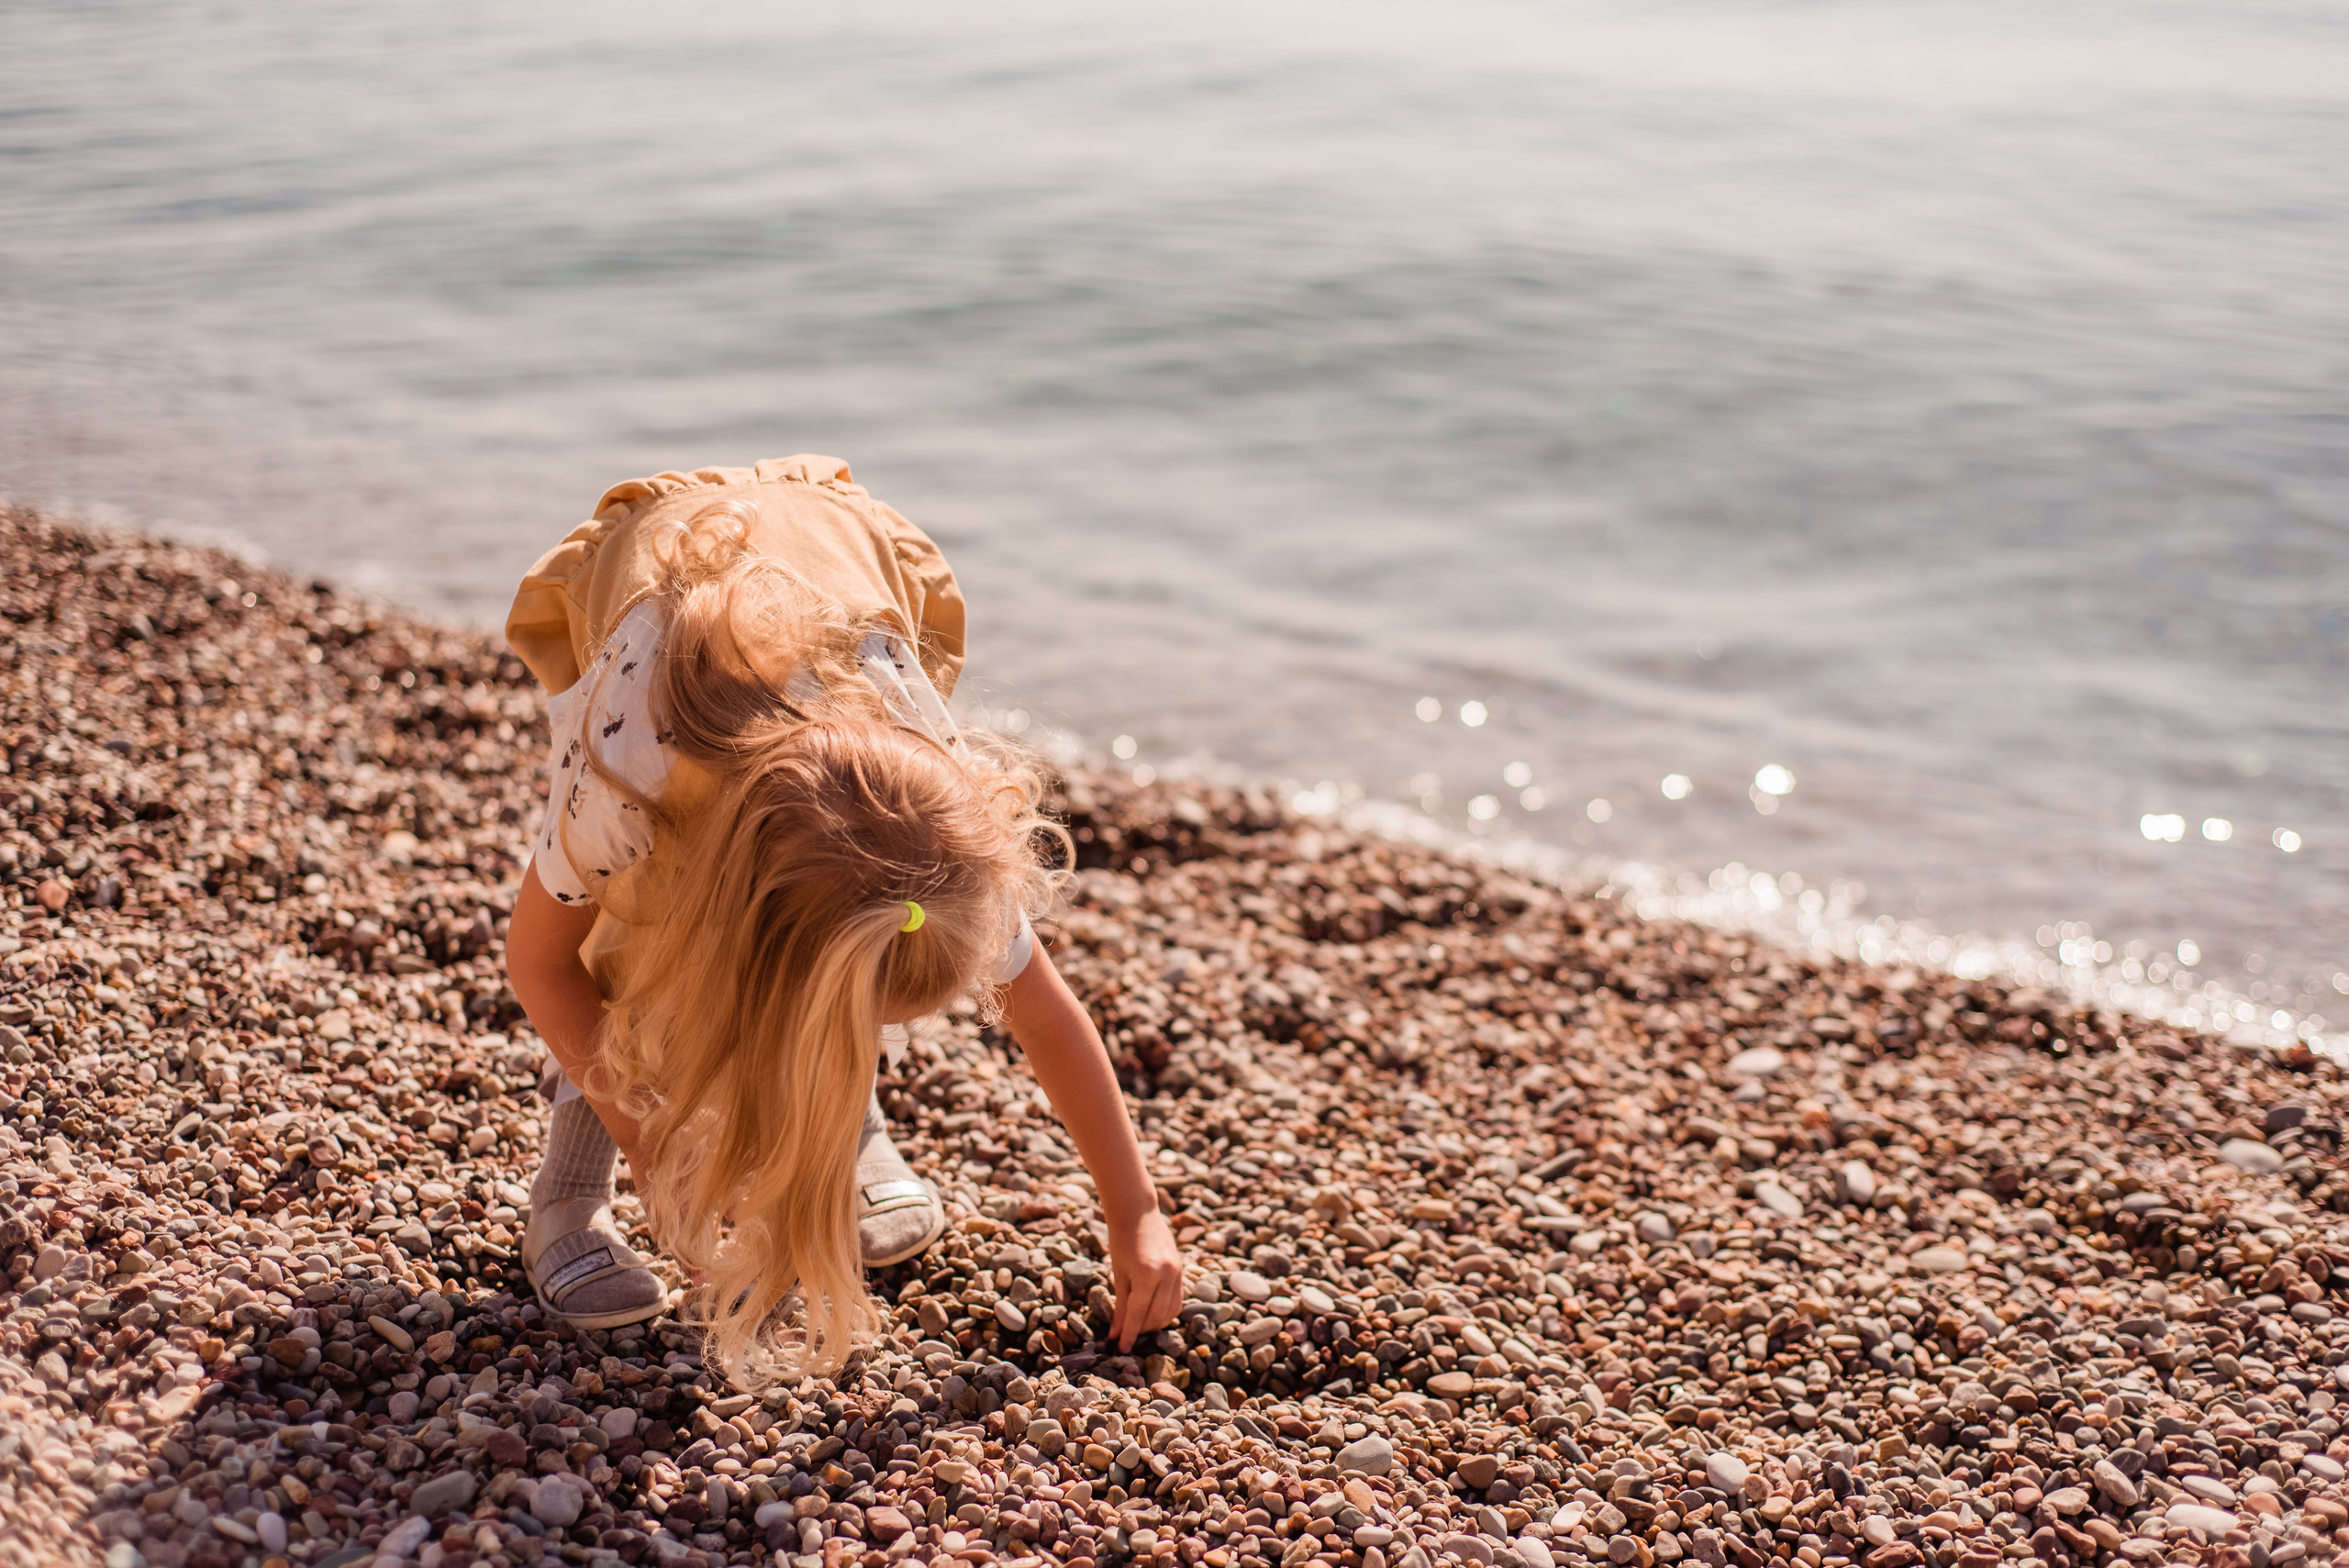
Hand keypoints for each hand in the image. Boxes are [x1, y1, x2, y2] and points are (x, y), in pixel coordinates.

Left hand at [1106, 1207, 1185, 1352]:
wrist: (1137, 1211)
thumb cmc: (1121, 1240)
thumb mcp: (1118, 1274)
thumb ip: (1120, 1305)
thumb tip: (1115, 1334)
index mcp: (1148, 1274)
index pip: (1139, 1313)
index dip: (1129, 1333)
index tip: (1121, 1347)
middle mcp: (1167, 1274)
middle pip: (1157, 1316)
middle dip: (1141, 1330)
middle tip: (1126, 1336)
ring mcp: (1177, 1272)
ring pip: (1171, 1311)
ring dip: (1155, 1323)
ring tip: (1139, 1325)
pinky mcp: (1181, 1270)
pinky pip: (1177, 1300)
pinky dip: (1165, 1311)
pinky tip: (1151, 1313)